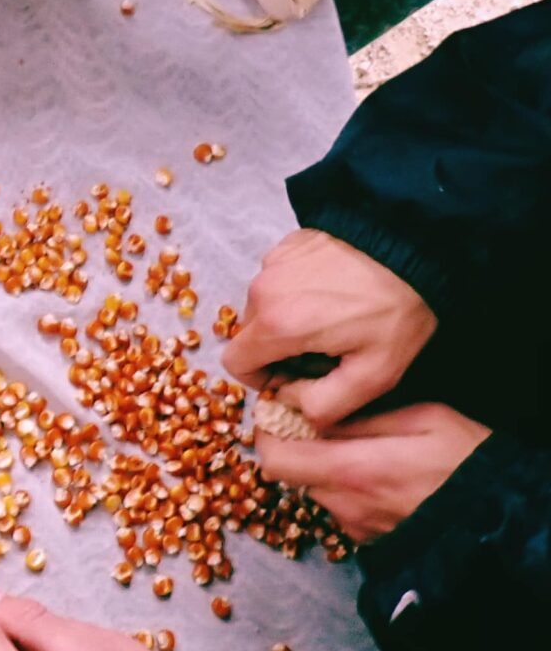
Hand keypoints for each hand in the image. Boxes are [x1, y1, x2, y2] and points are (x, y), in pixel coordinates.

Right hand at [223, 228, 437, 429]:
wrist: (416, 247)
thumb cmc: (398, 312)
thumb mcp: (374, 376)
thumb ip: (323, 405)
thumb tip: (290, 403)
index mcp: (276, 325)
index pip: (234, 364)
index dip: (261, 378)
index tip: (296, 375)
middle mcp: (263, 291)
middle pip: (249, 335)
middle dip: (277, 350)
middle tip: (323, 349)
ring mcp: (273, 263)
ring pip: (263, 307)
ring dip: (286, 319)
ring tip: (331, 317)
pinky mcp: (287, 245)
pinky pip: (277, 278)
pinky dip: (296, 291)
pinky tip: (332, 290)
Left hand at [255, 402, 488, 542]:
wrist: (500, 517)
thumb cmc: (467, 459)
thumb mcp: (422, 419)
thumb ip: (362, 418)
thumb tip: (316, 414)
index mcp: (353, 471)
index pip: (276, 459)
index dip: (268, 434)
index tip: (278, 413)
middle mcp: (346, 505)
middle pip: (291, 475)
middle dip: (295, 447)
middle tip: (315, 424)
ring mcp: (356, 527)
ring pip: (316, 491)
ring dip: (321, 469)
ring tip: (354, 448)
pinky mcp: (368, 540)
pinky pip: (340, 508)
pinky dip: (344, 489)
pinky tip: (374, 475)